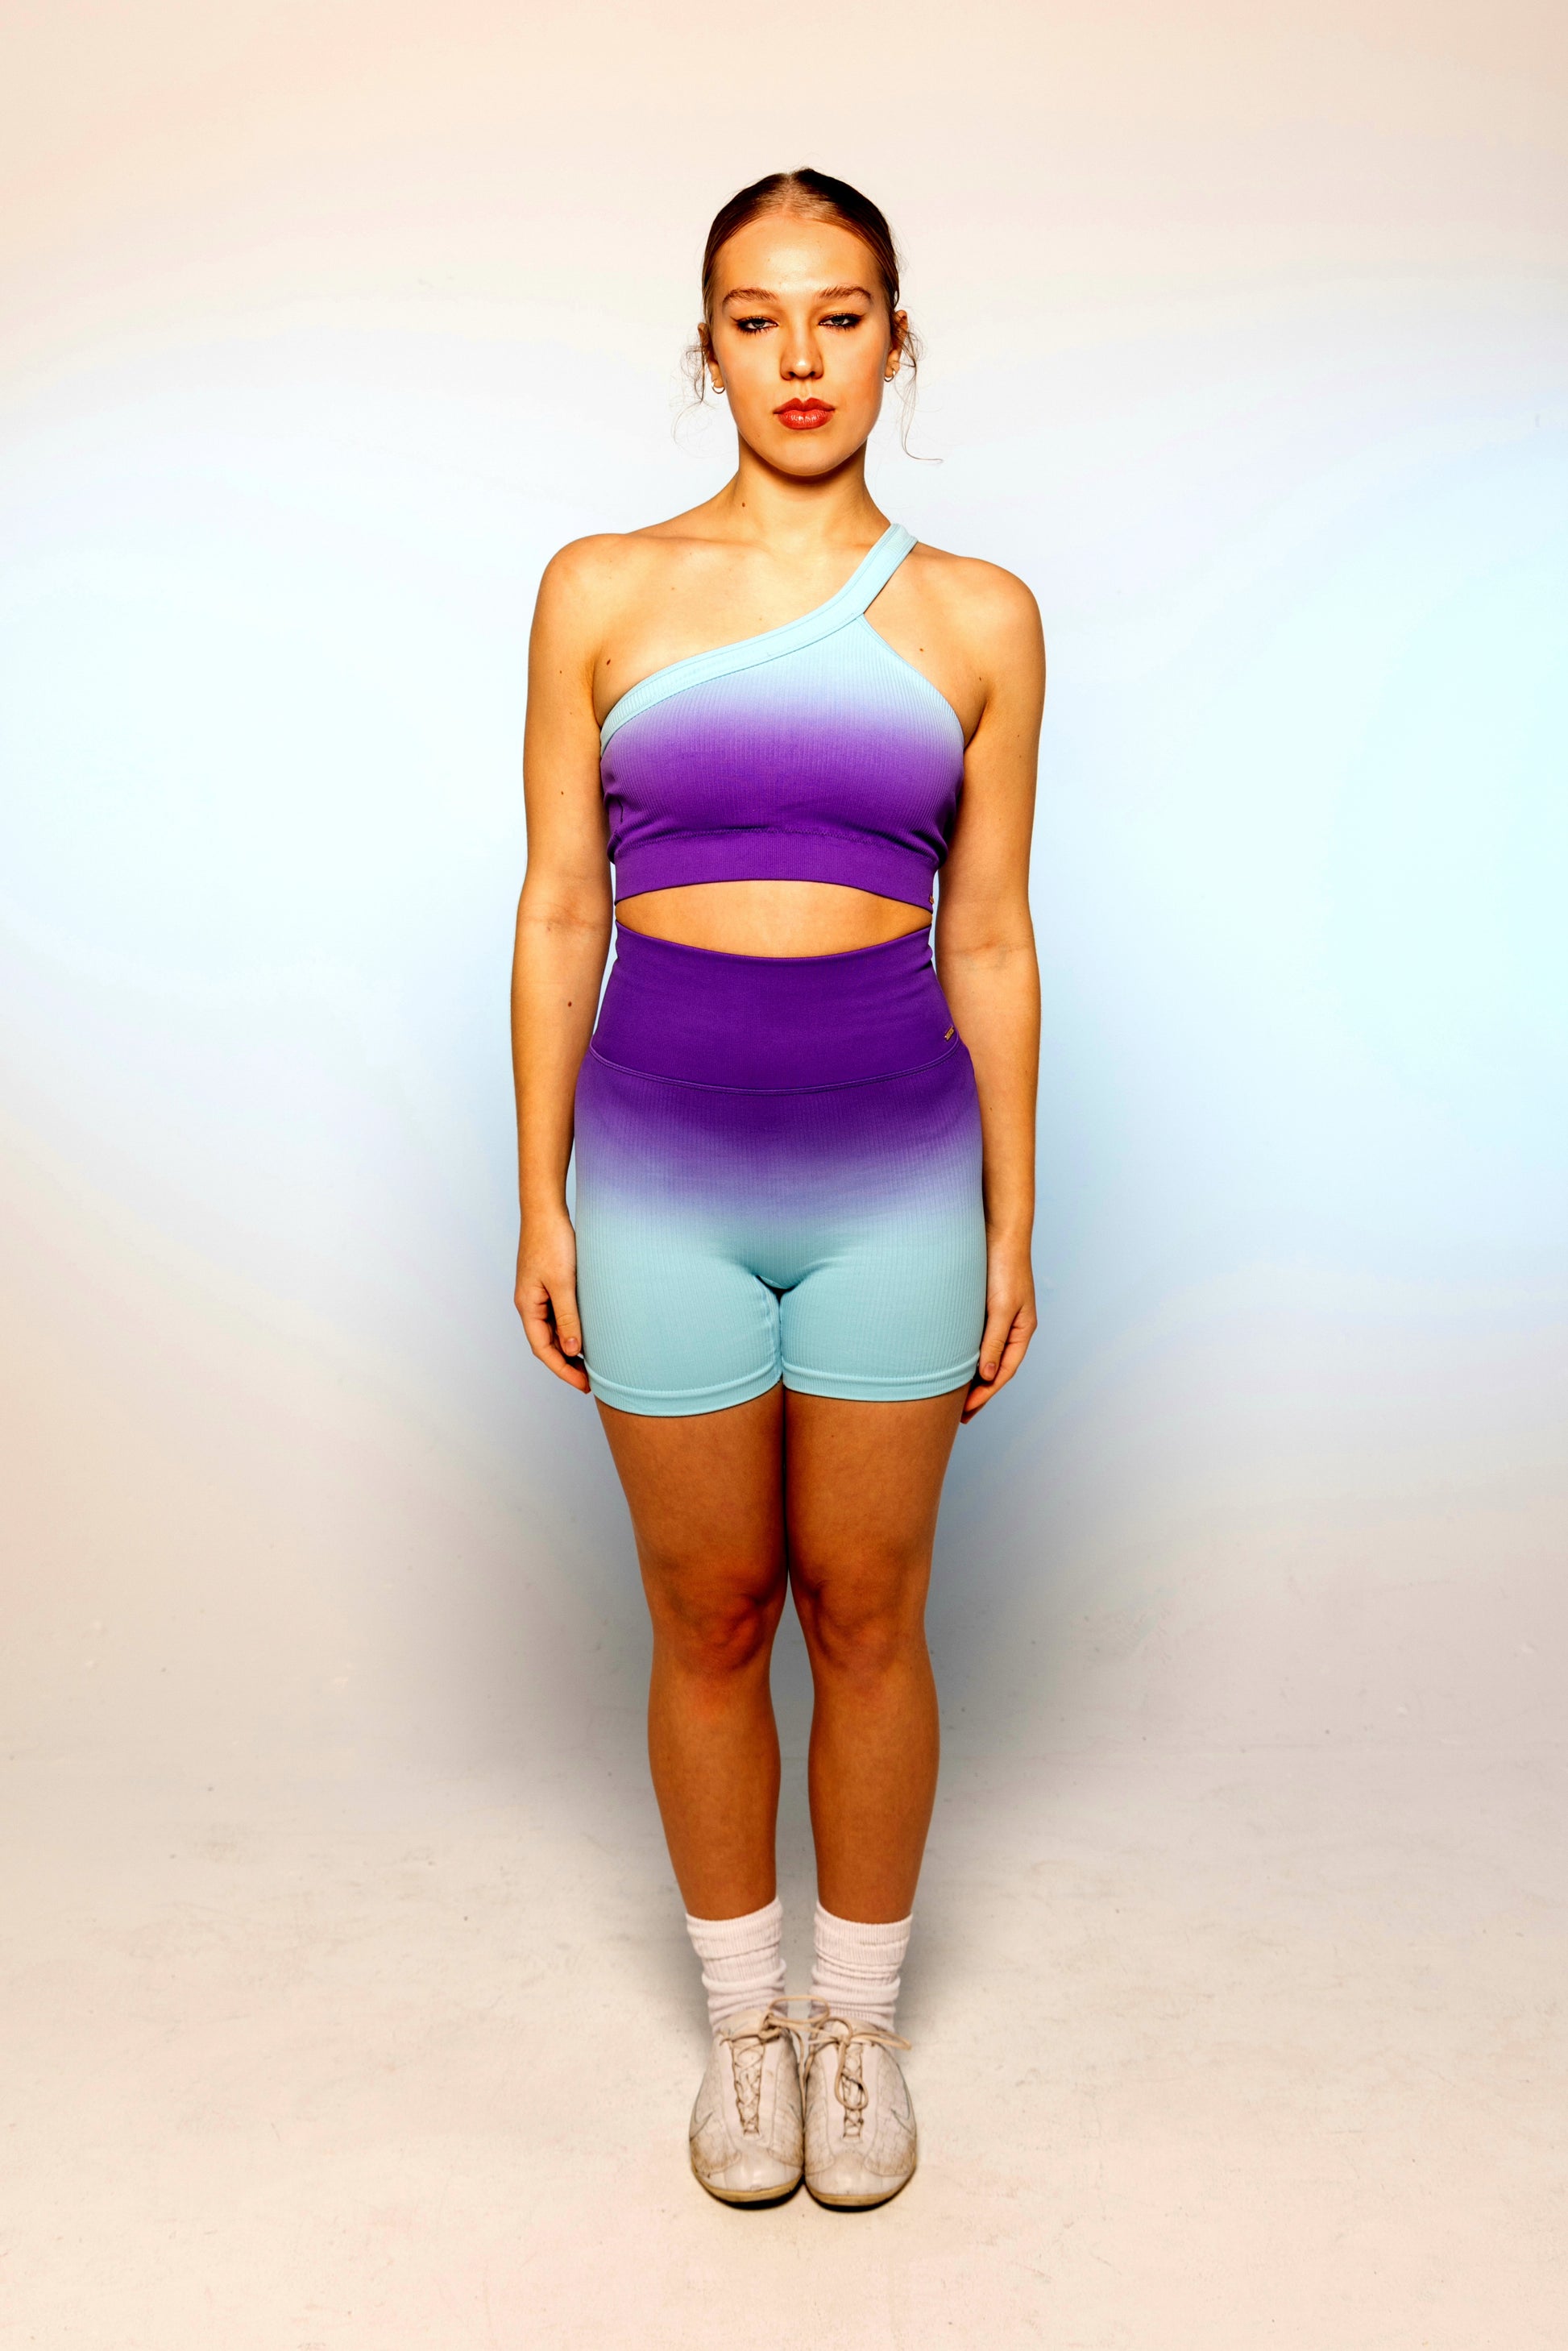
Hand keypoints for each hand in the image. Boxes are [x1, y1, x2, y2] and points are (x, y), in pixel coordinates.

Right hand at [515, 1209, 591, 1393]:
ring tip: (593, 1361)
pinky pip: (559, 1314)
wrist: (546, 1210)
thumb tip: (573, 1349)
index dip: (562, 1370)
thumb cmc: (552, 1242)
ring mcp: (538, 1294)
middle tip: (592, 1379)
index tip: (583, 1384)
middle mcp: (530, 1303)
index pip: (543, 1349)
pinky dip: (572, 1327)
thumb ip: (568, 1317)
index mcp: (528, 1306)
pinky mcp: (548, 1284)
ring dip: (570, 1346)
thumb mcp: (563, 1283)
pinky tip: (588, 1332)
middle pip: (547, 1343)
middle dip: (567, 1363)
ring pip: (553, 1329)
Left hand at [962, 1237, 1036, 1422]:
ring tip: (952, 1397)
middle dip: (979, 1393)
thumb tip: (988, 1377)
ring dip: (970, 1376)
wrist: (996, 1231)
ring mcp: (996, 1318)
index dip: (985, 1394)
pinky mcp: (981, 1307)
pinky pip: (973, 1339)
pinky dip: (963, 1355)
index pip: (1005, 1372)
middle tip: (959, 1416)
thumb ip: (994, 1342)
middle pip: (995, 1369)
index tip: (965, 1412)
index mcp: (1022, 1331)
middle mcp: (1011, 1328)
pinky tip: (949, 1364)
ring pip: (983, 1355)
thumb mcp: (1001, 1308)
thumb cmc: (1003, 1267)